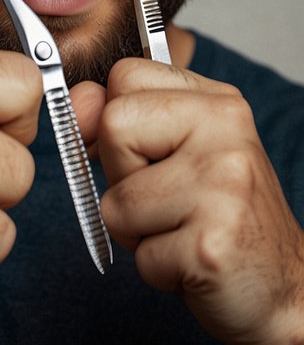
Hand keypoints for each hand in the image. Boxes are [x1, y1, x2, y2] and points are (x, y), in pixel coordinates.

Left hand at [76, 59, 303, 343]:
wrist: (281, 284)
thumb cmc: (219, 214)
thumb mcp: (173, 149)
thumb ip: (124, 116)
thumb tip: (77, 101)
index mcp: (216, 100)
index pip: (124, 74)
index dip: (113, 119)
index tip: (141, 151)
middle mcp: (226, 129)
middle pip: (113, 126)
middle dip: (122, 176)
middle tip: (167, 198)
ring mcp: (224, 184)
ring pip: (116, 202)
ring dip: (137, 230)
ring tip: (181, 230)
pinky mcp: (213, 243)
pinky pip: (140, 254)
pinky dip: (156, 268)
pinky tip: (192, 260)